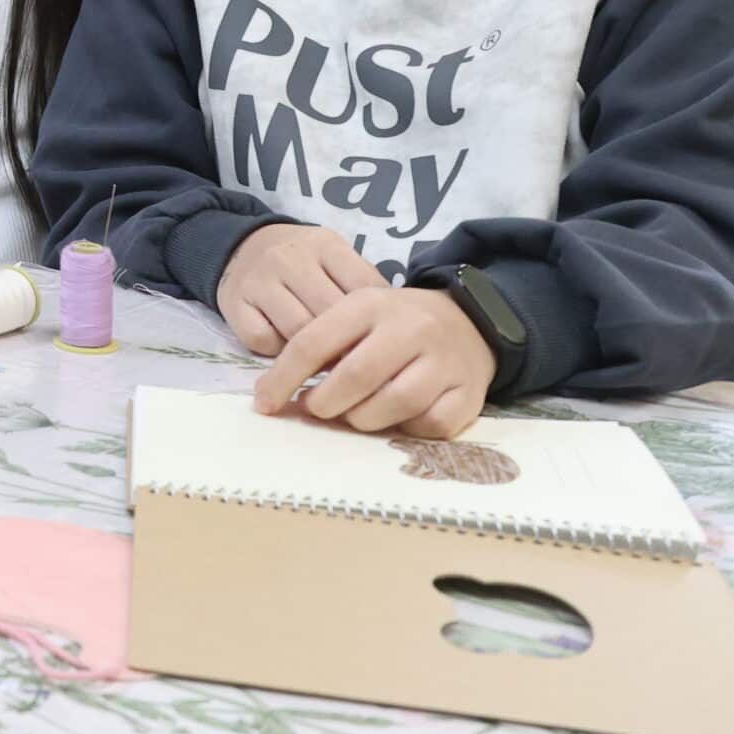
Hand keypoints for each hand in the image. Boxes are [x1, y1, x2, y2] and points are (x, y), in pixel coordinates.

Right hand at [215, 221, 389, 354]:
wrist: (240, 247)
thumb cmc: (301, 261)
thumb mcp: (334, 259)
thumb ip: (358, 288)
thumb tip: (390, 333)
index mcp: (325, 245)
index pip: (363, 289)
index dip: (375, 323)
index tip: (379, 342)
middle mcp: (289, 258)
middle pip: (330, 315)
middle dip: (345, 345)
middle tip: (354, 364)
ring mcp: (259, 280)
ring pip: (297, 332)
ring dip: (314, 355)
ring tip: (325, 362)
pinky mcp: (233, 304)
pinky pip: (263, 341)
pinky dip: (278, 353)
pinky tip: (286, 349)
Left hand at [252, 287, 495, 438]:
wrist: (468, 321)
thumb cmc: (394, 325)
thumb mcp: (354, 316)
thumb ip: (318, 347)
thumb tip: (273, 394)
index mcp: (369, 304)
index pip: (313, 342)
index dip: (283, 378)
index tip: (264, 404)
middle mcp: (410, 328)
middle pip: (356, 376)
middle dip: (325, 403)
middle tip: (316, 409)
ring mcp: (444, 361)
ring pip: (395, 404)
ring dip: (364, 419)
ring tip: (354, 414)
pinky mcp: (469, 392)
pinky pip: (432, 425)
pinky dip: (408, 429)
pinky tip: (397, 418)